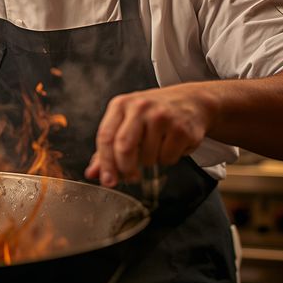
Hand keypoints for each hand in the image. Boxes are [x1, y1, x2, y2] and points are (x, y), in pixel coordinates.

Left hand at [83, 84, 216, 187]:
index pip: (106, 137)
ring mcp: (162, 116)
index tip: (107, 180)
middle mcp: (140, 107)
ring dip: (150, 162)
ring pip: (148, 157)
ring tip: (157, 147)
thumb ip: (108, 148)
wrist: (190, 101)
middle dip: (126, 169)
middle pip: (124, 147)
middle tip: (131, 177)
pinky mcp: (181, 128)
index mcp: (120, 105)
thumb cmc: (152, 114)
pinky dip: (167, 159)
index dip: (105, 163)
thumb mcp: (126, 122)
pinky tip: (171, 145)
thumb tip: (92, 173)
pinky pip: (168, 158)